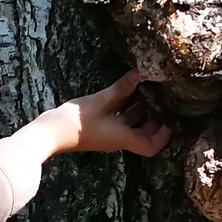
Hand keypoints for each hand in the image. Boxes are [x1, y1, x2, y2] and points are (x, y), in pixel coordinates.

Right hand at [37, 70, 171, 158]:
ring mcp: (108, 134)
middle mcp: (118, 139)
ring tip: (147, 91)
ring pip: (130, 125)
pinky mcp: (99, 127)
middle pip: (143, 135)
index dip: (163, 136)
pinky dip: (125, 108)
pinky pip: (119, 120)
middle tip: (161, 100)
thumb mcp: (101, 101)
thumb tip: (140, 74)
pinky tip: (126, 92)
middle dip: (154, 119)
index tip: (170, 119)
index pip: (150, 147)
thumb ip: (122, 88)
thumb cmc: (76, 122)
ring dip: (139, 111)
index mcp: (123, 138)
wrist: (51, 132)